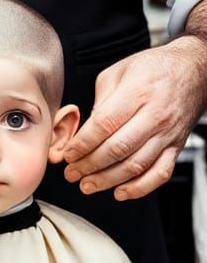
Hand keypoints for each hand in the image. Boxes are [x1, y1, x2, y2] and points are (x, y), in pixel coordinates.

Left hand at [62, 37, 206, 199]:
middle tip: (72, 173)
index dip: (82, 144)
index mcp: (137, 93)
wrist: (194, 69)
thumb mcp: (118, 73)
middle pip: (117, 149)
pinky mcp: (175, 147)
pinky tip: (120, 192)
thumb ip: (98, 101)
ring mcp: (166, 133)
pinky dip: (139, 188)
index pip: (104, 124)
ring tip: (87, 184)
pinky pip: (159, 174)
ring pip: (135, 165)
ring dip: (107, 180)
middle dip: (88, 166)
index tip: (68, 154)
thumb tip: (82, 130)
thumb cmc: (153, 70)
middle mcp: (155, 115)